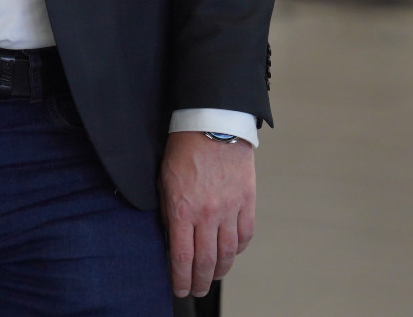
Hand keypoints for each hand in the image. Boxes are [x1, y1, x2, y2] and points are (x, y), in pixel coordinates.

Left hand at [160, 131, 255, 298]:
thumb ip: (170, 214)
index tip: (179, 289)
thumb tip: (174, 240)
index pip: (182, 258)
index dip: (180, 280)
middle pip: (206, 262)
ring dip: (220, 270)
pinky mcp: (247, 200)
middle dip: (199, 282)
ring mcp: (230, 208)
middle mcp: (208, 214)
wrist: (213, 123)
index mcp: (183, 210)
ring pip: (228, 253)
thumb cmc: (184, 149)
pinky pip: (245, 234)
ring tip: (213, 276)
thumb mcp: (165, 182)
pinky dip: (239, 249)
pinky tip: (232, 252)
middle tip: (196, 290)